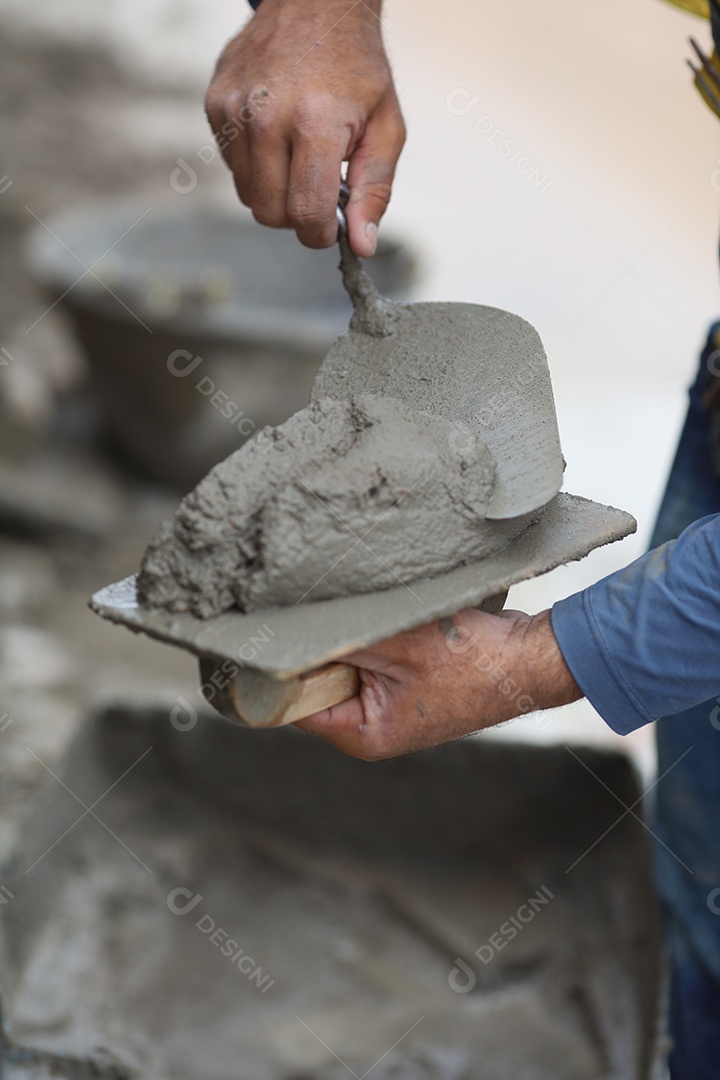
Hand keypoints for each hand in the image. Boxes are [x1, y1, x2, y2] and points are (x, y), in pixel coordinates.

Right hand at [205, 0, 405, 255]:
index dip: (321, 233)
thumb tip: (362, 244)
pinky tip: (278, 136)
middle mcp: (266, 117)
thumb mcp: (386, 127)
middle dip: (297, 216)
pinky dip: (257, 166)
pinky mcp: (215, 104)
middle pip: (271, 213)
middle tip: (319, 189)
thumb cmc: (357, 68)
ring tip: (300, 157)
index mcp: (315, 123)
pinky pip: (233, 167)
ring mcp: (234, 110)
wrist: (315, 2)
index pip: (305, 212)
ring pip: (248, 196)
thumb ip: (375, 189)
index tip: (332, 226)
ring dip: (276, 191)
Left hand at [294, 609, 581, 759]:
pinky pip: (371, 651)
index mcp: (362, 734)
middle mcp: (370, 725)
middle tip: (319, 607)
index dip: (280, 666)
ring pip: (346, 659)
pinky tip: (385, 614)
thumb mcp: (399, 644)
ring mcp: (388, 702)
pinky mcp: (405, 678)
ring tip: (362, 610)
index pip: (295, 702)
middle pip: (318, 678)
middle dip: (321, 643)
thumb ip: (342, 640)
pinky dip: (374, 632)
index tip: (271, 628)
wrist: (531, 656)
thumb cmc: (474, 661)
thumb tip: (291, 630)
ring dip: (351, 633)